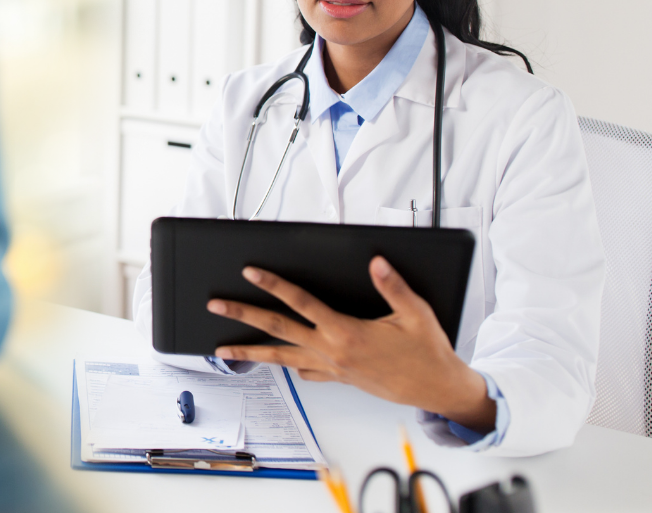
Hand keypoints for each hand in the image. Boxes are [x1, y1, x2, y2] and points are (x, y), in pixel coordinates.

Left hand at [207, 257, 495, 432]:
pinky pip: (302, 370)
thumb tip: (375, 262)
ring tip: (223, 349)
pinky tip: (272, 362)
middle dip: (244, 315)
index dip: (274, 285)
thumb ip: (392, 286)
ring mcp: (331, 368)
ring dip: (249, 352)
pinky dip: (285, 365)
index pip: (301, 302)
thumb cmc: (427, 352)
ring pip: (281, 358)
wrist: (436, 389)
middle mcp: (331, 351)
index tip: (251, 272)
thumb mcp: (415, 313)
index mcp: (346, 332)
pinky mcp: (337, 378)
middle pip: (277, 330)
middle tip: (216, 305)